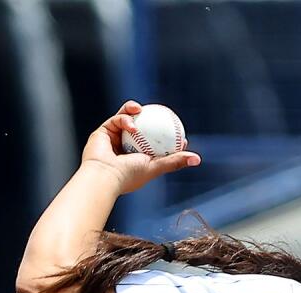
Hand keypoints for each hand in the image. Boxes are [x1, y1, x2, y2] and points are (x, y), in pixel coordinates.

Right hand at [81, 101, 202, 194]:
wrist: (104, 176)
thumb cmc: (129, 175)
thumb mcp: (156, 167)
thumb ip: (174, 161)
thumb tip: (198, 159)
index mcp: (136, 158)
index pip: (154, 144)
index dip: (166, 136)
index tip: (179, 134)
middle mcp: (125, 148)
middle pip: (141, 128)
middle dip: (150, 118)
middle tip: (162, 114)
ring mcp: (113, 140)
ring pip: (127, 119)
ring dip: (134, 111)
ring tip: (140, 109)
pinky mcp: (103, 132)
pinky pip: (117, 120)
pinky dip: (124, 120)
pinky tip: (131, 124)